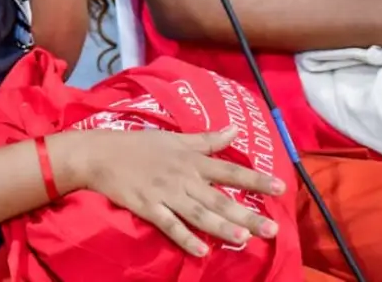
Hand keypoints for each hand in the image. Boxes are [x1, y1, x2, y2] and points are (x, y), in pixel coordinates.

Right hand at [58, 127, 283, 256]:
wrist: (101, 154)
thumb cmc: (139, 145)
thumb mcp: (175, 138)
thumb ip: (207, 140)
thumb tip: (234, 130)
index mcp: (191, 159)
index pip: (229, 170)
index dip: (255, 180)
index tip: (281, 188)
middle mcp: (183, 177)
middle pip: (219, 198)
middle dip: (246, 214)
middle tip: (271, 229)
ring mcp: (165, 194)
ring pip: (199, 213)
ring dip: (221, 227)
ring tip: (244, 239)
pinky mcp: (148, 208)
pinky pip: (170, 225)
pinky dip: (185, 238)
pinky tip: (202, 251)